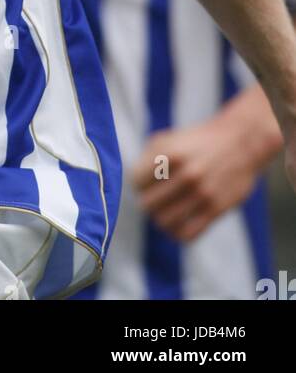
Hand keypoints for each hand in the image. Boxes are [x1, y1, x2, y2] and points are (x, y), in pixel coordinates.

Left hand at [131, 111, 267, 241]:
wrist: (239, 142)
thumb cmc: (197, 141)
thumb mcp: (168, 138)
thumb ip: (147, 158)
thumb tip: (134, 185)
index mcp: (170, 153)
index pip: (136, 182)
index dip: (138, 185)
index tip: (145, 184)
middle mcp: (186, 173)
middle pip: (148, 204)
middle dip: (148, 204)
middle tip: (155, 200)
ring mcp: (202, 192)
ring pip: (165, 222)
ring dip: (161, 220)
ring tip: (166, 213)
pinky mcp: (216, 209)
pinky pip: (188, 234)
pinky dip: (178, 233)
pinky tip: (179, 225)